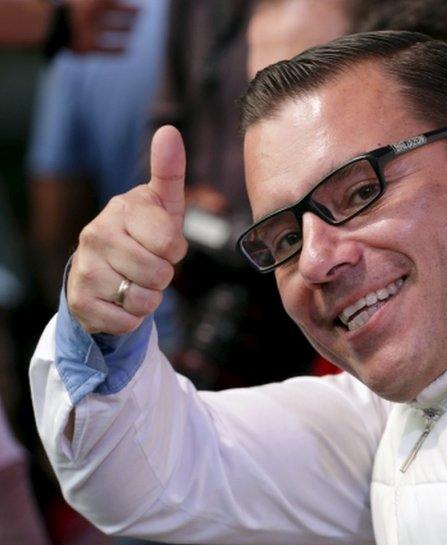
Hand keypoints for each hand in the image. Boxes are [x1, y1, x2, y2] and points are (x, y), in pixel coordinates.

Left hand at [66, 0, 138, 54]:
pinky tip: (127, 50)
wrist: (58, 24)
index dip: (124, 5)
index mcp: (94, 5)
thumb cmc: (79, 7)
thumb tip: (135, 2)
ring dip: (123, 31)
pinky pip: (106, 50)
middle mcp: (94, 18)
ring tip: (134, 31)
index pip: (112, 3)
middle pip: (113, 16)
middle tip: (140, 12)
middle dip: (126, 14)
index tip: (139, 5)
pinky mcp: (89, 47)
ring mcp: (91, 33)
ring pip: (111, 31)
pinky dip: (117, 50)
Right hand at [67, 126, 187, 333]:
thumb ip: (169, 170)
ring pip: (144, 300)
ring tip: (134, 282)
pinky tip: (119, 300)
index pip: (171, 242)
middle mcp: (96, 234)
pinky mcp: (80, 301)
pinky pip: (127, 321)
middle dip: (163, 276)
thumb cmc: (143, 233)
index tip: (163, 244)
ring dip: (148, 298)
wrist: (104, 270)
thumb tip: (169, 131)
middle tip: (148, 265)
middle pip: (159, 274)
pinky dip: (132, 318)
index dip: (175, 251)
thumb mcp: (163, 203)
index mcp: (121, 209)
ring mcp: (85, 268)